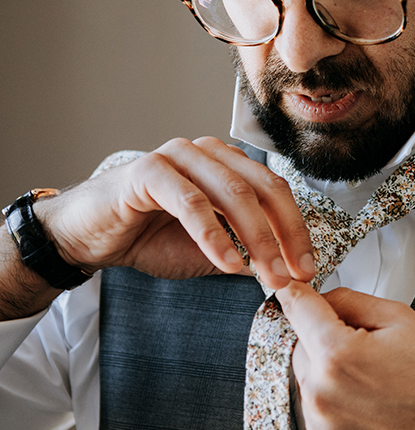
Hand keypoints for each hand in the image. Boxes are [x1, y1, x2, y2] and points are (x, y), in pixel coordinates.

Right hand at [37, 137, 314, 286]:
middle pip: (264, 190)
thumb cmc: (150, 239)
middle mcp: (209, 154)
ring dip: (257, 239)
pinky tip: (228, 262)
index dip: (297, 231)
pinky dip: (214, 235)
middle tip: (293, 276)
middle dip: (284, 236)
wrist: (90, 238)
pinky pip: (192, 202)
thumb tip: (290, 271)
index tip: (308, 269)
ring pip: (233, 195)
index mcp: (229, 166)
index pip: (277, 193)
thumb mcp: (212, 251)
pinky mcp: (149, 170)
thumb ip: (249, 253)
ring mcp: (179, 156)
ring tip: (266, 276)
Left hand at [280, 282, 414, 429]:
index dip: (299, 295)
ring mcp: (324, 427)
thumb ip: (351, 301)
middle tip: (368, 348)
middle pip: (301, 347)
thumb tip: (323, 297)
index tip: (295, 291)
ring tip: (374, 381)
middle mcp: (323, 395)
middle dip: (325, 340)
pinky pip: (318, 414)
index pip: (297, 309)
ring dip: (329, 374)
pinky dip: (336, 405)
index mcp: (338, 355)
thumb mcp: (403, 320)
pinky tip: (370, 404)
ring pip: (308, 382)